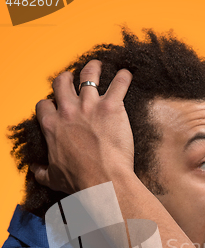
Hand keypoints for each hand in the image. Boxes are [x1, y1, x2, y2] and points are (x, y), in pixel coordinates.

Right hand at [32, 60, 133, 193]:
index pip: (44, 104)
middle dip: (66, 78)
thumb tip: (35, 170)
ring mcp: (90, 106)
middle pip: (62, 82)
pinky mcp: (112, 106)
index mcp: (52, 125)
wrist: (103, 182)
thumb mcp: (53, 178)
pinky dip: (123, 77)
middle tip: (72, 78)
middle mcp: (69, 110)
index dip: (50, 104)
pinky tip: (126, 74)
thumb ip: (42, 171)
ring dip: (93, 68)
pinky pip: (119, 83)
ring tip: (97, 66)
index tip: (55, 106)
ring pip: (88, 76)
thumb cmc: (80, 181)